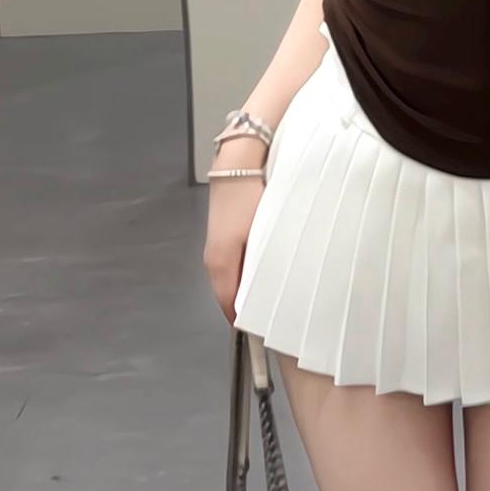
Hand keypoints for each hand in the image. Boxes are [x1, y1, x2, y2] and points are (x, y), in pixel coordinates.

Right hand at [204, 162, 263, 323]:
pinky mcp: (222, 236)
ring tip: (275, 290)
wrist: (239, 163)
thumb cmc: (250, 198)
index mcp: (219, 264)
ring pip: (232, 278)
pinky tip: (266, 266)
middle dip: (249, 304)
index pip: (229, 305)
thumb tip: (264, 295)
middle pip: (229, 293)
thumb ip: (260, 269)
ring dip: (249, 286)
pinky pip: (234, 263)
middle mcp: (213, 260)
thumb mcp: (259, 235)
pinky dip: (247, 270)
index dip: (246, 320)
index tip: (267, 328)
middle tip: (276, 309)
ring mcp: (216, 247)